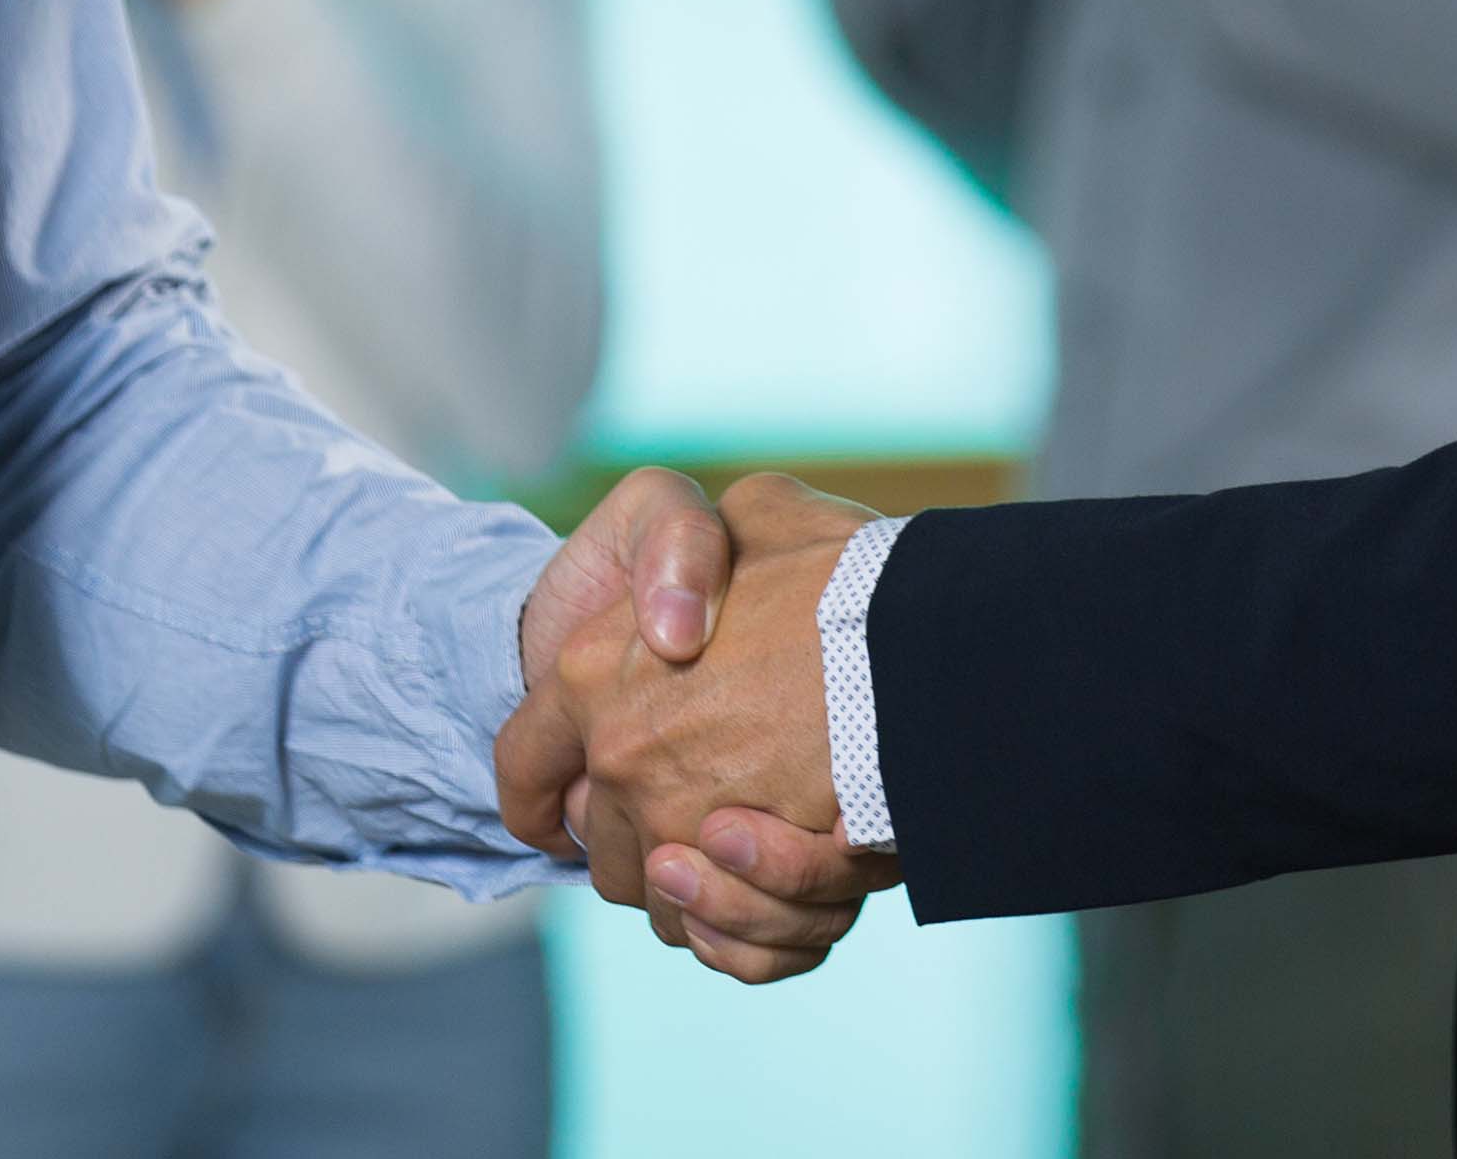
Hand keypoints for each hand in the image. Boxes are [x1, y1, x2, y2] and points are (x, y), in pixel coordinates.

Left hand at [502, 472, 898, 980]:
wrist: (933, 640)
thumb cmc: (844, 571)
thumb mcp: (757, 510)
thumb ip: (702, 543)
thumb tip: (691, 593)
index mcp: (591, 669)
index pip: (522, 762)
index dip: (541, 790)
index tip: (566, 805)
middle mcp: (621, 756)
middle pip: (605, 849)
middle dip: (648, 838)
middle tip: (714, 805)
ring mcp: (680, 827)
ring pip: (669, 903)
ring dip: (713, 889)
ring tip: (770, 841)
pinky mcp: (745, 887)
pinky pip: (727, 946)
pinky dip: (756, 931)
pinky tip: (792, 889)